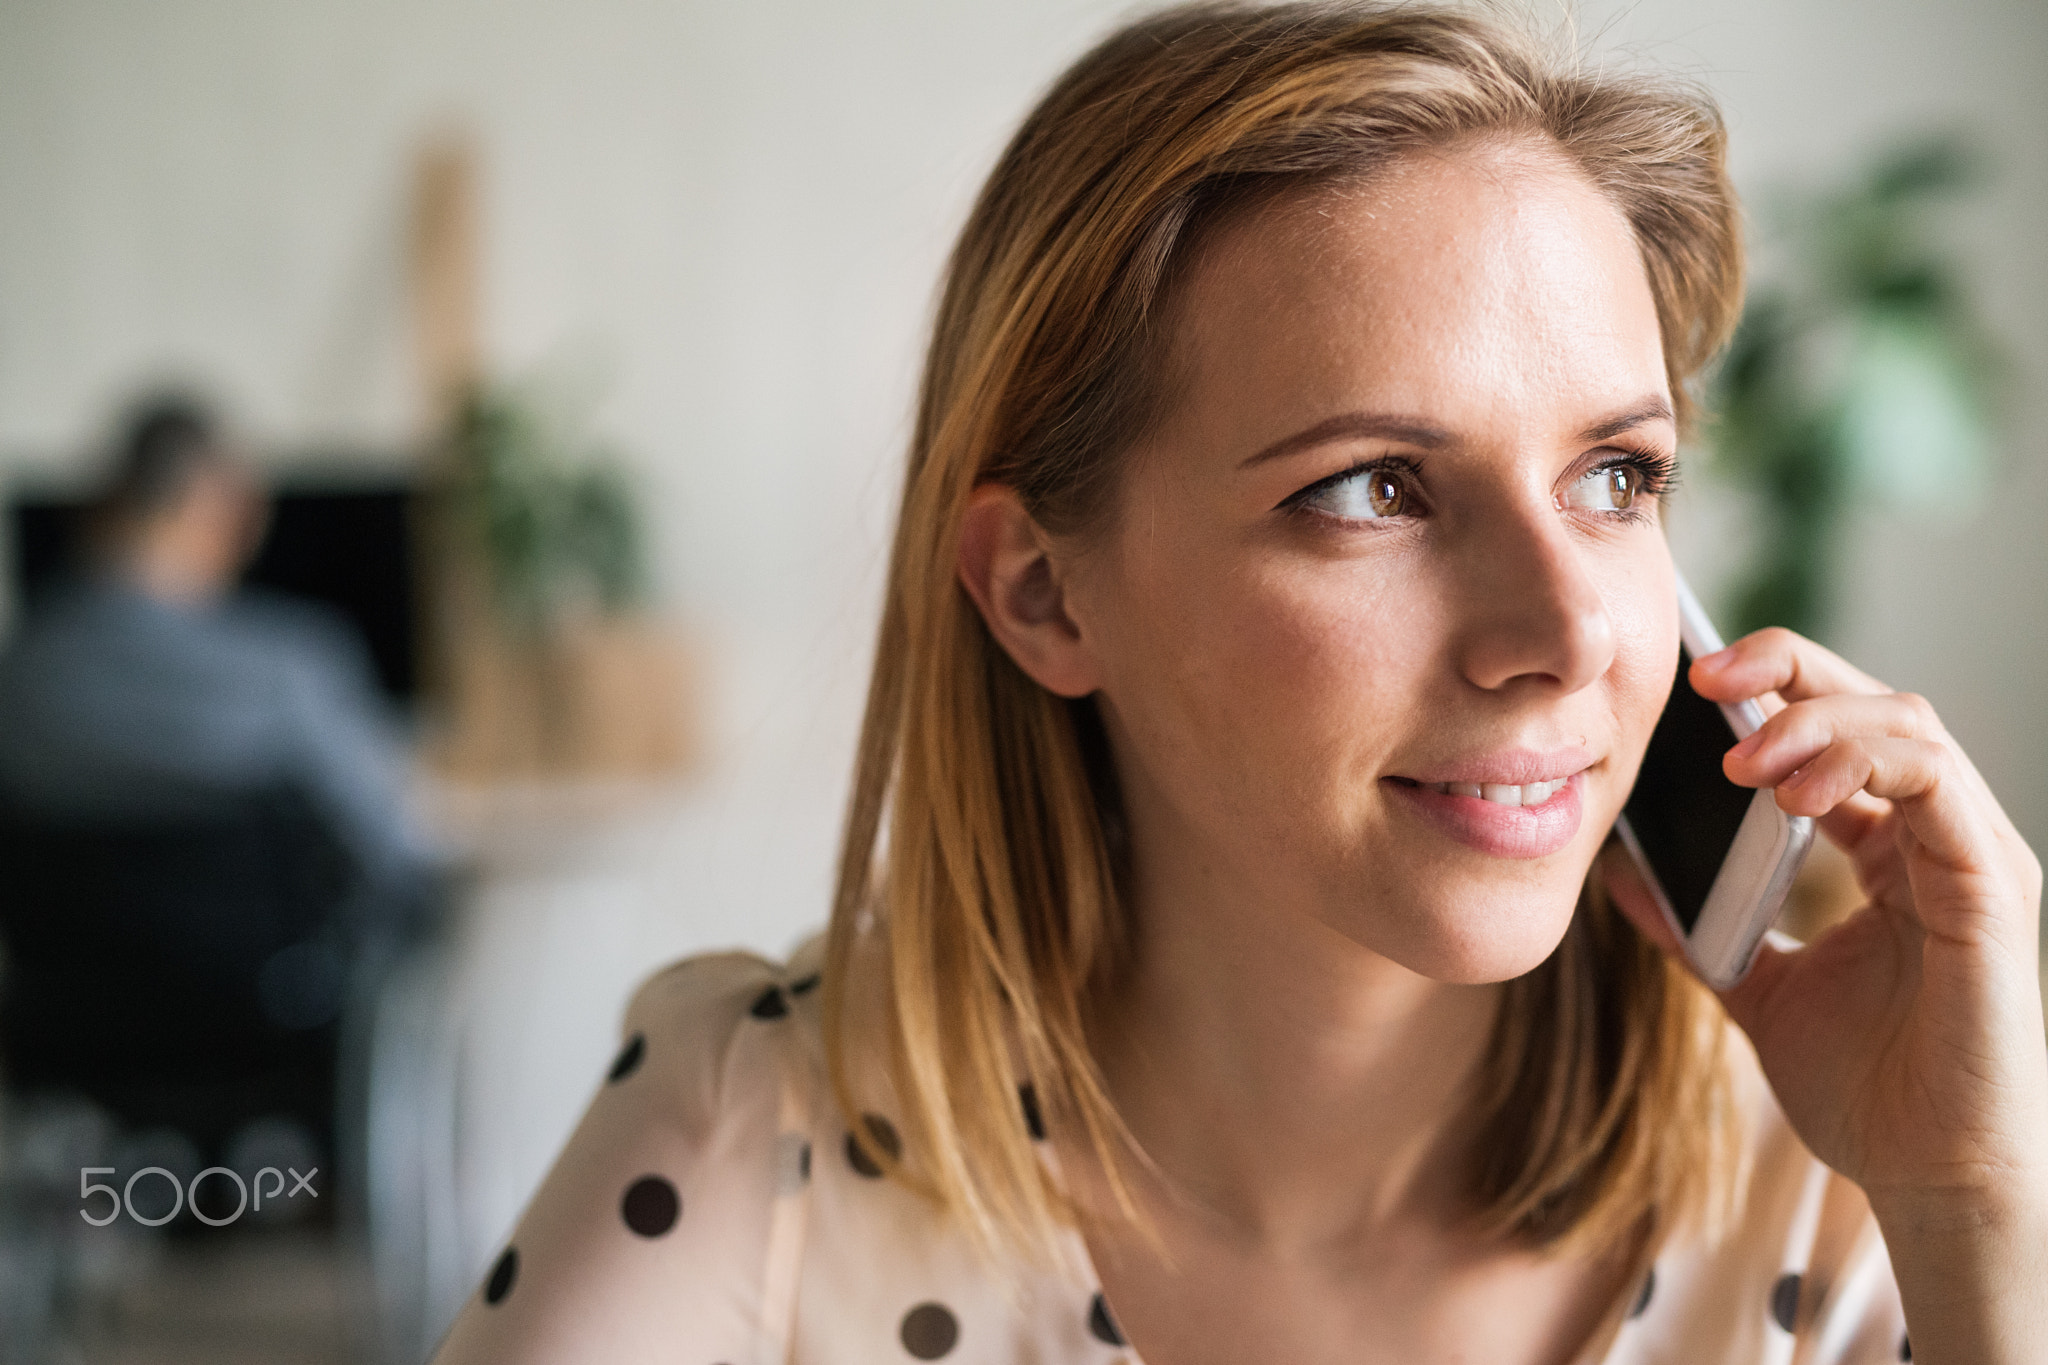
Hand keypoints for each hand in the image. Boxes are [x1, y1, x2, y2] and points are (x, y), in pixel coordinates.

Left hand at [1603, 627, 2047, 1360]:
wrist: (1932, 1181)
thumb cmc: (1869, 1094)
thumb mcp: (1756, 988)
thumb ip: (1697, 928)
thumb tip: (1622, 873)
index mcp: (1884, 850)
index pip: (1834, 732)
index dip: (1769, 691)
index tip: (1687, 687)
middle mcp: (1934, 839)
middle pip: (1873, 702)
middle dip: (1787, 667)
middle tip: (1703, 676)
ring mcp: (1969, 856)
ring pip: (1908, 722)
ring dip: (1814, 717)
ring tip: (1738, 755)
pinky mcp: (1991, 886)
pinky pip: (1937, 781)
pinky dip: (1862, 760)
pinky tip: (1792, 791)